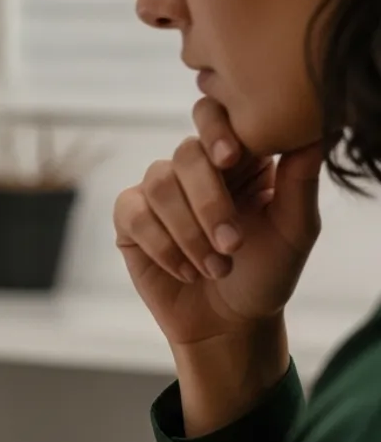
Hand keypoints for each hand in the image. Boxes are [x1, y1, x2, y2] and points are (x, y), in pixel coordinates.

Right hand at [113, 97, 323, 347]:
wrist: (228, 323)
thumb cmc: (265, 274)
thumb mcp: (294, 231)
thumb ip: (300, 182)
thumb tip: (311, 136)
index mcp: (237, 159)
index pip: (218, 118)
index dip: (218, 131)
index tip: (231, 160)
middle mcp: (194, 168)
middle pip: (186, 154)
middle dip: (209, 203)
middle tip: (233, 245)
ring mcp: (159, 191)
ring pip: (159, 185)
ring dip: (188, 232)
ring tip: (215, 268)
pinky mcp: (130, 219)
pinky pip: (133, 214)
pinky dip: (162, 246)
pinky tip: (186, 271)